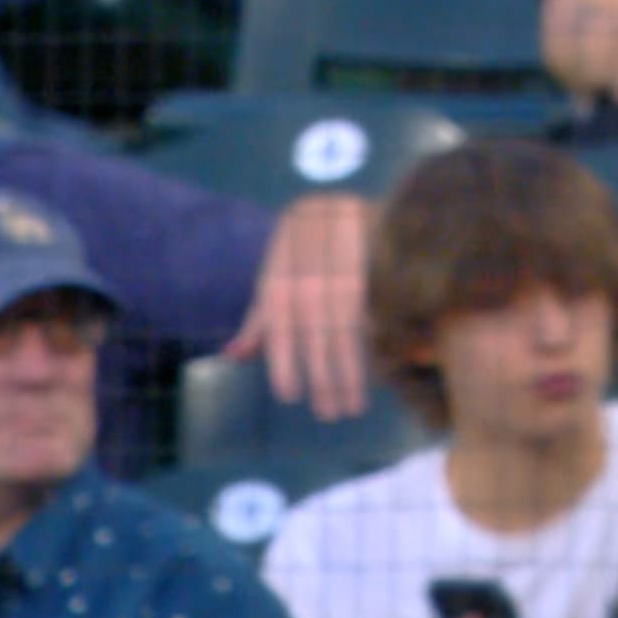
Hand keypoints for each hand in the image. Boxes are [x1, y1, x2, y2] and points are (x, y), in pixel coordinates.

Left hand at [224, 193, 371, 420]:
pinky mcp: (384, 239)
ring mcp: (350, 239)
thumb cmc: (310, 252)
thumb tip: (233, 355)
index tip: (291, 396)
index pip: (280, 314)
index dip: (283, 355)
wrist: (348, 205)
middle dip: (322, 370)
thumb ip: (262, 317)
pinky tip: (382, 365)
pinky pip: (381, 296)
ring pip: (350, 313)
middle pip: (316, 320)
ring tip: (353, 403)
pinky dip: (379, 333)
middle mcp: (313, 246)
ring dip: (352, 364)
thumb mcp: (281, 278)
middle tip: (330, 412)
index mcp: (284, 254)